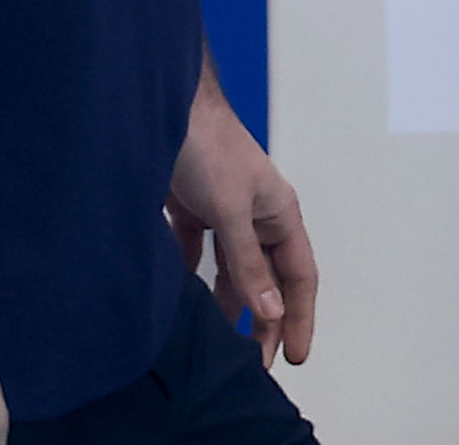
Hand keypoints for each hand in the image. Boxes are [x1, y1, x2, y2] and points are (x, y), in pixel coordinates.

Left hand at [169, 73, 317, 365]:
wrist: (159, 100)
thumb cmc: (205, 143)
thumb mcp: (230, 208)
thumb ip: (247, 261)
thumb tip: (269, 309)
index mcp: (278, 213)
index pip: (299, 276)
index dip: (299, 317)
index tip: (293, 357)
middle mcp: (253, 213)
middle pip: (265, 276)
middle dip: (263, 317)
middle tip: (253, 359)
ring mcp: (219, 207)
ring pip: (228, 265)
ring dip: (225, 298)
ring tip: (219, 336)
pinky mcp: (186, 202)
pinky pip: (192, 246)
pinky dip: (188, 269)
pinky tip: (179, 294)